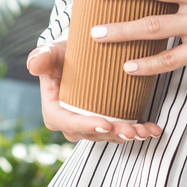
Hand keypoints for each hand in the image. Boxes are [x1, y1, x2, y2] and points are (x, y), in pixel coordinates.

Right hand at [27, 43, 161, 143]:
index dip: (87, 126)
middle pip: (93, 133)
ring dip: (129, 135)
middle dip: (113, 134)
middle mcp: (72, 124)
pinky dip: (139, 130)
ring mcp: (90, 125)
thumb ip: (41, 56)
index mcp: (55, 112)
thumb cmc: (63, 52)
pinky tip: (153, 129)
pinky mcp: (106, 121)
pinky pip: (122, 129)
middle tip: (132, 131)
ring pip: (110, 135)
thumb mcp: (51, 51)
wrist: (79, 53)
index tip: (105, 123)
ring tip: (145, 131)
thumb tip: (33, 65)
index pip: (70, 123)